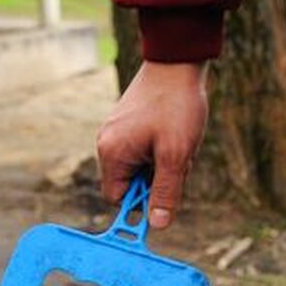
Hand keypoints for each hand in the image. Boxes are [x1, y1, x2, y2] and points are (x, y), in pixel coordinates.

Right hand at [96, 61, 209, 229]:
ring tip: (178, 143)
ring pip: (141, 168)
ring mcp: (117, 132)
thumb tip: (158, 225)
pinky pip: (144, 150)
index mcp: (112, 154)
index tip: (164, 193)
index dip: (141, 202)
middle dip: (157, 180)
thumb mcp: (176, 156)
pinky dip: (162, 149)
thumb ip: (166, 193)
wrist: (177, 60)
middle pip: (131, 184)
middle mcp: (107, 144)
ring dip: (163, 164)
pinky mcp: (128, 124)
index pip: (117, 199)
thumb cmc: (176, 106)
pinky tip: (175, 132)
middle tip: (177, 161)